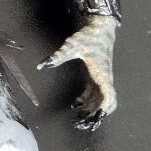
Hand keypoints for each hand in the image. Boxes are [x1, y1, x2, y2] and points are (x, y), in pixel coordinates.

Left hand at [39, 15, 117, 130]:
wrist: (100, 26)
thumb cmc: (89, 36)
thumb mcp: (72, 46)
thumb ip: (58, 56)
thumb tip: (42, 65)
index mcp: (102, 74)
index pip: (109, 96)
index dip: (104, 109)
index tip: (95, 117)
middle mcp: (104, 78)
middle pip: (105, 103)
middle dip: (95, 115)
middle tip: (81, 124)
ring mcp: (101, 78)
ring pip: (100, 100)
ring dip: (91, 110)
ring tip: (77, 119)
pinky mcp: (96, 75)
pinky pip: (94, 93)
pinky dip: (87, 101)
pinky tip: (75, 104)